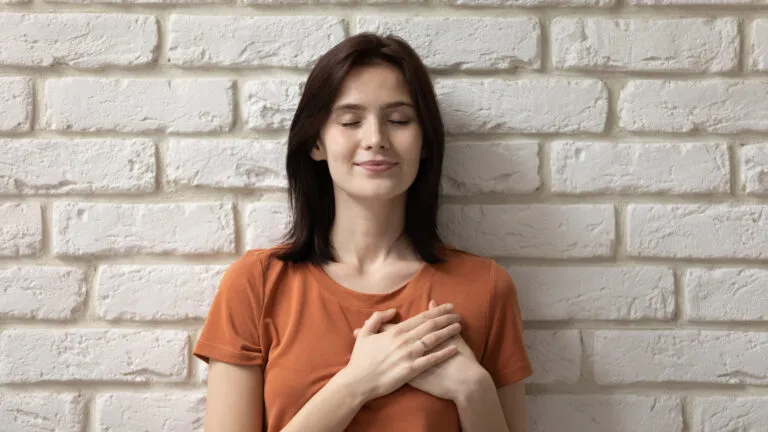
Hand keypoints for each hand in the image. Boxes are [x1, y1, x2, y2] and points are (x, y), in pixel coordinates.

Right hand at [341, 303, 462, 402]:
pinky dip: (444, 353)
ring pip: (433, 340)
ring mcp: (408, 355)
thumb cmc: (360, 359)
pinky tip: (455, 349)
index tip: (448, 307)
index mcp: (395, 331)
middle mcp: (404, 340)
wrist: (357, 382)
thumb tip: (393, 311)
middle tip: (458, 314)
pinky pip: (431, 360)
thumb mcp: (365, 334)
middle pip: (430, 326)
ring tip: (459, 327)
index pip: (421, 317)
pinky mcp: (411, 370)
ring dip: (448, 332)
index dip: (436, 311)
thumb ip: (378, 319)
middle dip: (446, 318)